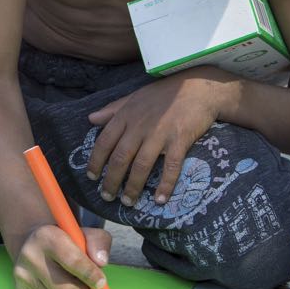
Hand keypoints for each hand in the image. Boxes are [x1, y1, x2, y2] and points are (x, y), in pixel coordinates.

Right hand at [12, 224, 112, 288]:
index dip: (90, 275)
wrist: (35, 244)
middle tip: (90, 288)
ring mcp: (22, 275)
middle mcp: (30, 255)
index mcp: (47, 236)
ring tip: (73, 284)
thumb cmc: (66, 241)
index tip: (101, 283)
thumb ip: (99, 243)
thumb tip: (101, 263)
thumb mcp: (86, 234)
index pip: (73, 261)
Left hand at [86, 68, 231, 206]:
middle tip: (107, 197)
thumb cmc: (164, 93)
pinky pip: (170, 167)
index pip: (104, 142)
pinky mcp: (180, 140)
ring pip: (141, 166)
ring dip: (133, 187)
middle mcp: (139, 126)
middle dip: (111, 181)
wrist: (199, 87)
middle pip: (120, 158)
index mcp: (126, 116)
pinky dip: (165, 185)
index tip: (91, 177)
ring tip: (128, 202)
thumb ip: (112, 109)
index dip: (95, 161)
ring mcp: (160, 134)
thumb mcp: (134, 97)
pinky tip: (160, 200)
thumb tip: (90, 119)